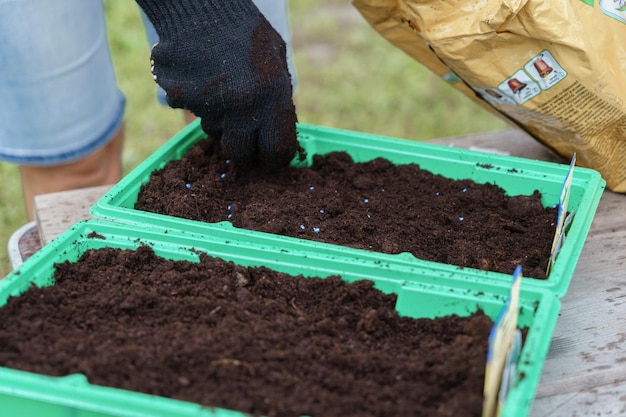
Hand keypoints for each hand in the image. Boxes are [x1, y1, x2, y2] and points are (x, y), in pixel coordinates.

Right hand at [137, 0, 298, 168]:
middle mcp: (242, 105)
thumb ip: (277, 95)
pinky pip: (189, 111)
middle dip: (241, 147)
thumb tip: (279, 129)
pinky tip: (199, 76)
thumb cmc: (246, 31)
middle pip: (238, 153)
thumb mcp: (275, 59)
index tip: (269, 157)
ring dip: (218, 119)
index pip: (277, 149)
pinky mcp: (181, 97)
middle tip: (241, 132)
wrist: (201, 6)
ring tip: (220, 88)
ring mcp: (209, 103)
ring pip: (213, 131)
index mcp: (272, 95)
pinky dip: (194, 100)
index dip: (274, 158)